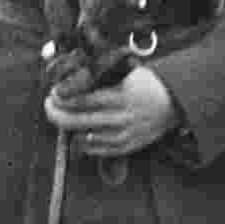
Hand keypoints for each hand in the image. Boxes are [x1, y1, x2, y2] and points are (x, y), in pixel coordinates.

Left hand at [50, 64, 180, 158]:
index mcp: (121, 96)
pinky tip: (77, 135)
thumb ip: (103, 76)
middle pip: (79, 121)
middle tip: (49, 106)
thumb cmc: (148, 83)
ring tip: (62, 119)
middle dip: (57, 114)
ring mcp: (124, 134)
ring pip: (86, 138)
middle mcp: (122, 118)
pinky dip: (84, 144)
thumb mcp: (128, 73)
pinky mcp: (128, 146)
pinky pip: (99, 150)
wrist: (175, 102)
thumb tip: (73, 77)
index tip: (52, 94)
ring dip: (69, 129)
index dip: (62, 99)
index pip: (82, 101)